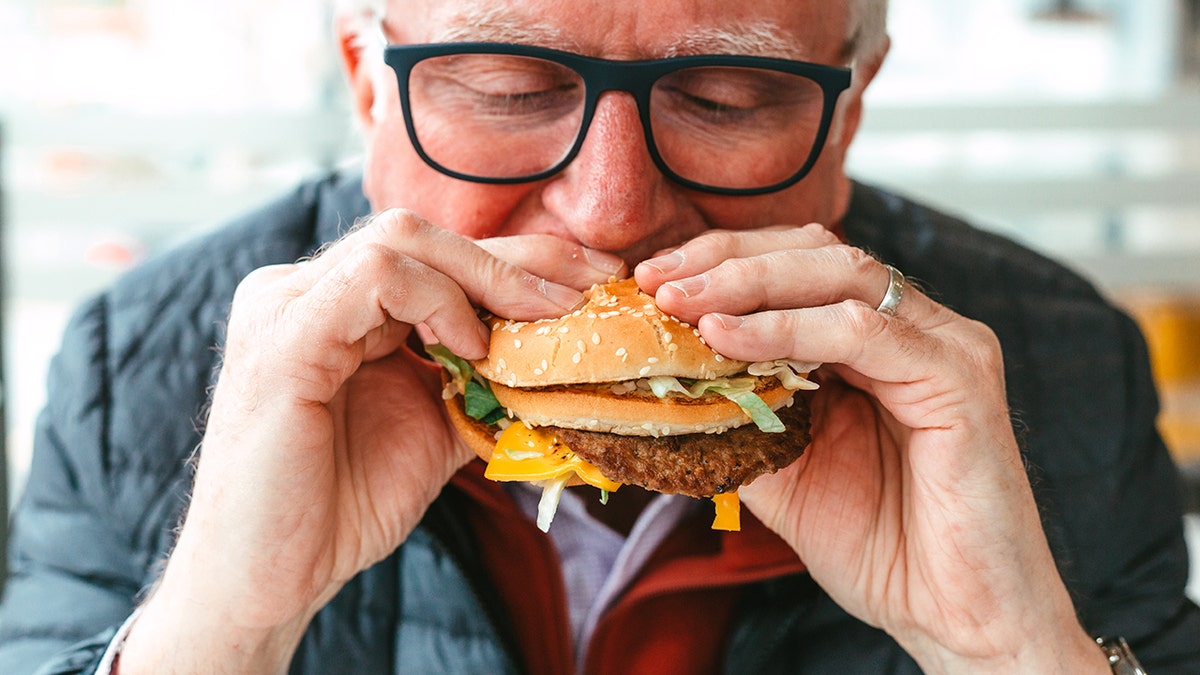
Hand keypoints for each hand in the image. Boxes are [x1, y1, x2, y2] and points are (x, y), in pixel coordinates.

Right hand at [120, 211, 619, 671]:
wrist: (272, 577)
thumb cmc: (340, 506)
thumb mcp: (434, 428)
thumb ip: (479, 380)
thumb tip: (558, 357)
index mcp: (336, 307)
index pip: (435, 255)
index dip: (521, 258)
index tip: (595, 277)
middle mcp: (304, 291)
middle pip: (425, 236)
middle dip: (520, 258)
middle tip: (591, 286)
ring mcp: (286, 306)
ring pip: (401, 241)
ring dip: (487, 276)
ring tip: (539, 318)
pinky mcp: (283, 337)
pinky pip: (373, 279)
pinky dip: (437, 301)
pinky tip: (472, 346)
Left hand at [636, 225, 1107, 673]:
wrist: (955, 618)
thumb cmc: (881, 546)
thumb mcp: (782, 468)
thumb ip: (741, 410)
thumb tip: (663, 375)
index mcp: (877, 340)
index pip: (797, 265)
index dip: (722, 261)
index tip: (650, 278)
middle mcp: (915, 328)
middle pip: (816, 252)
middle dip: (726, 259)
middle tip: (656, 280)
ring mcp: (944, 344)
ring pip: (840, 275)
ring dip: (748, 283)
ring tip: (681, 302)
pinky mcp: (959, 377)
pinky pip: (862, 331)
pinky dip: (787, 327)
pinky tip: (728, 337)